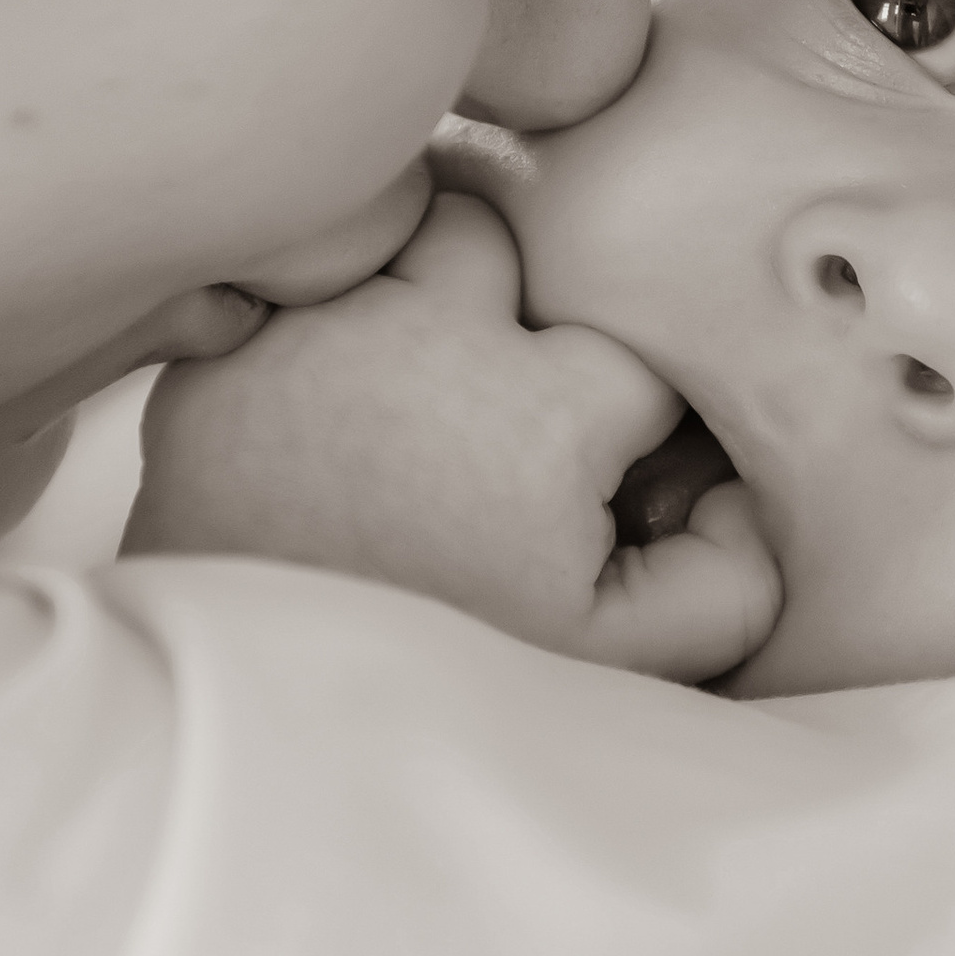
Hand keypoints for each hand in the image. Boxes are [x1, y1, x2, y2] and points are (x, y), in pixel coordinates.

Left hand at [123, 193, 780, 683]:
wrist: (261, 725)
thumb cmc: (447, 683)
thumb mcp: (621, 664)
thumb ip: (726, 580)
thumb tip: (739, 499)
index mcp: (545, 402)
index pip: (632, 344)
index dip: (625, 408)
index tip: (596, 470)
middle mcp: (430, 334)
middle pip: (502, 238)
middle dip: (506, 295)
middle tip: (488, 398)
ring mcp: (313, 335)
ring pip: (387, 231)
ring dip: (405, 282)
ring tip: (404, 377)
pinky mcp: (215, 362)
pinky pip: (270, 294)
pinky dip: (294, 331)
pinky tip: (311, 408)